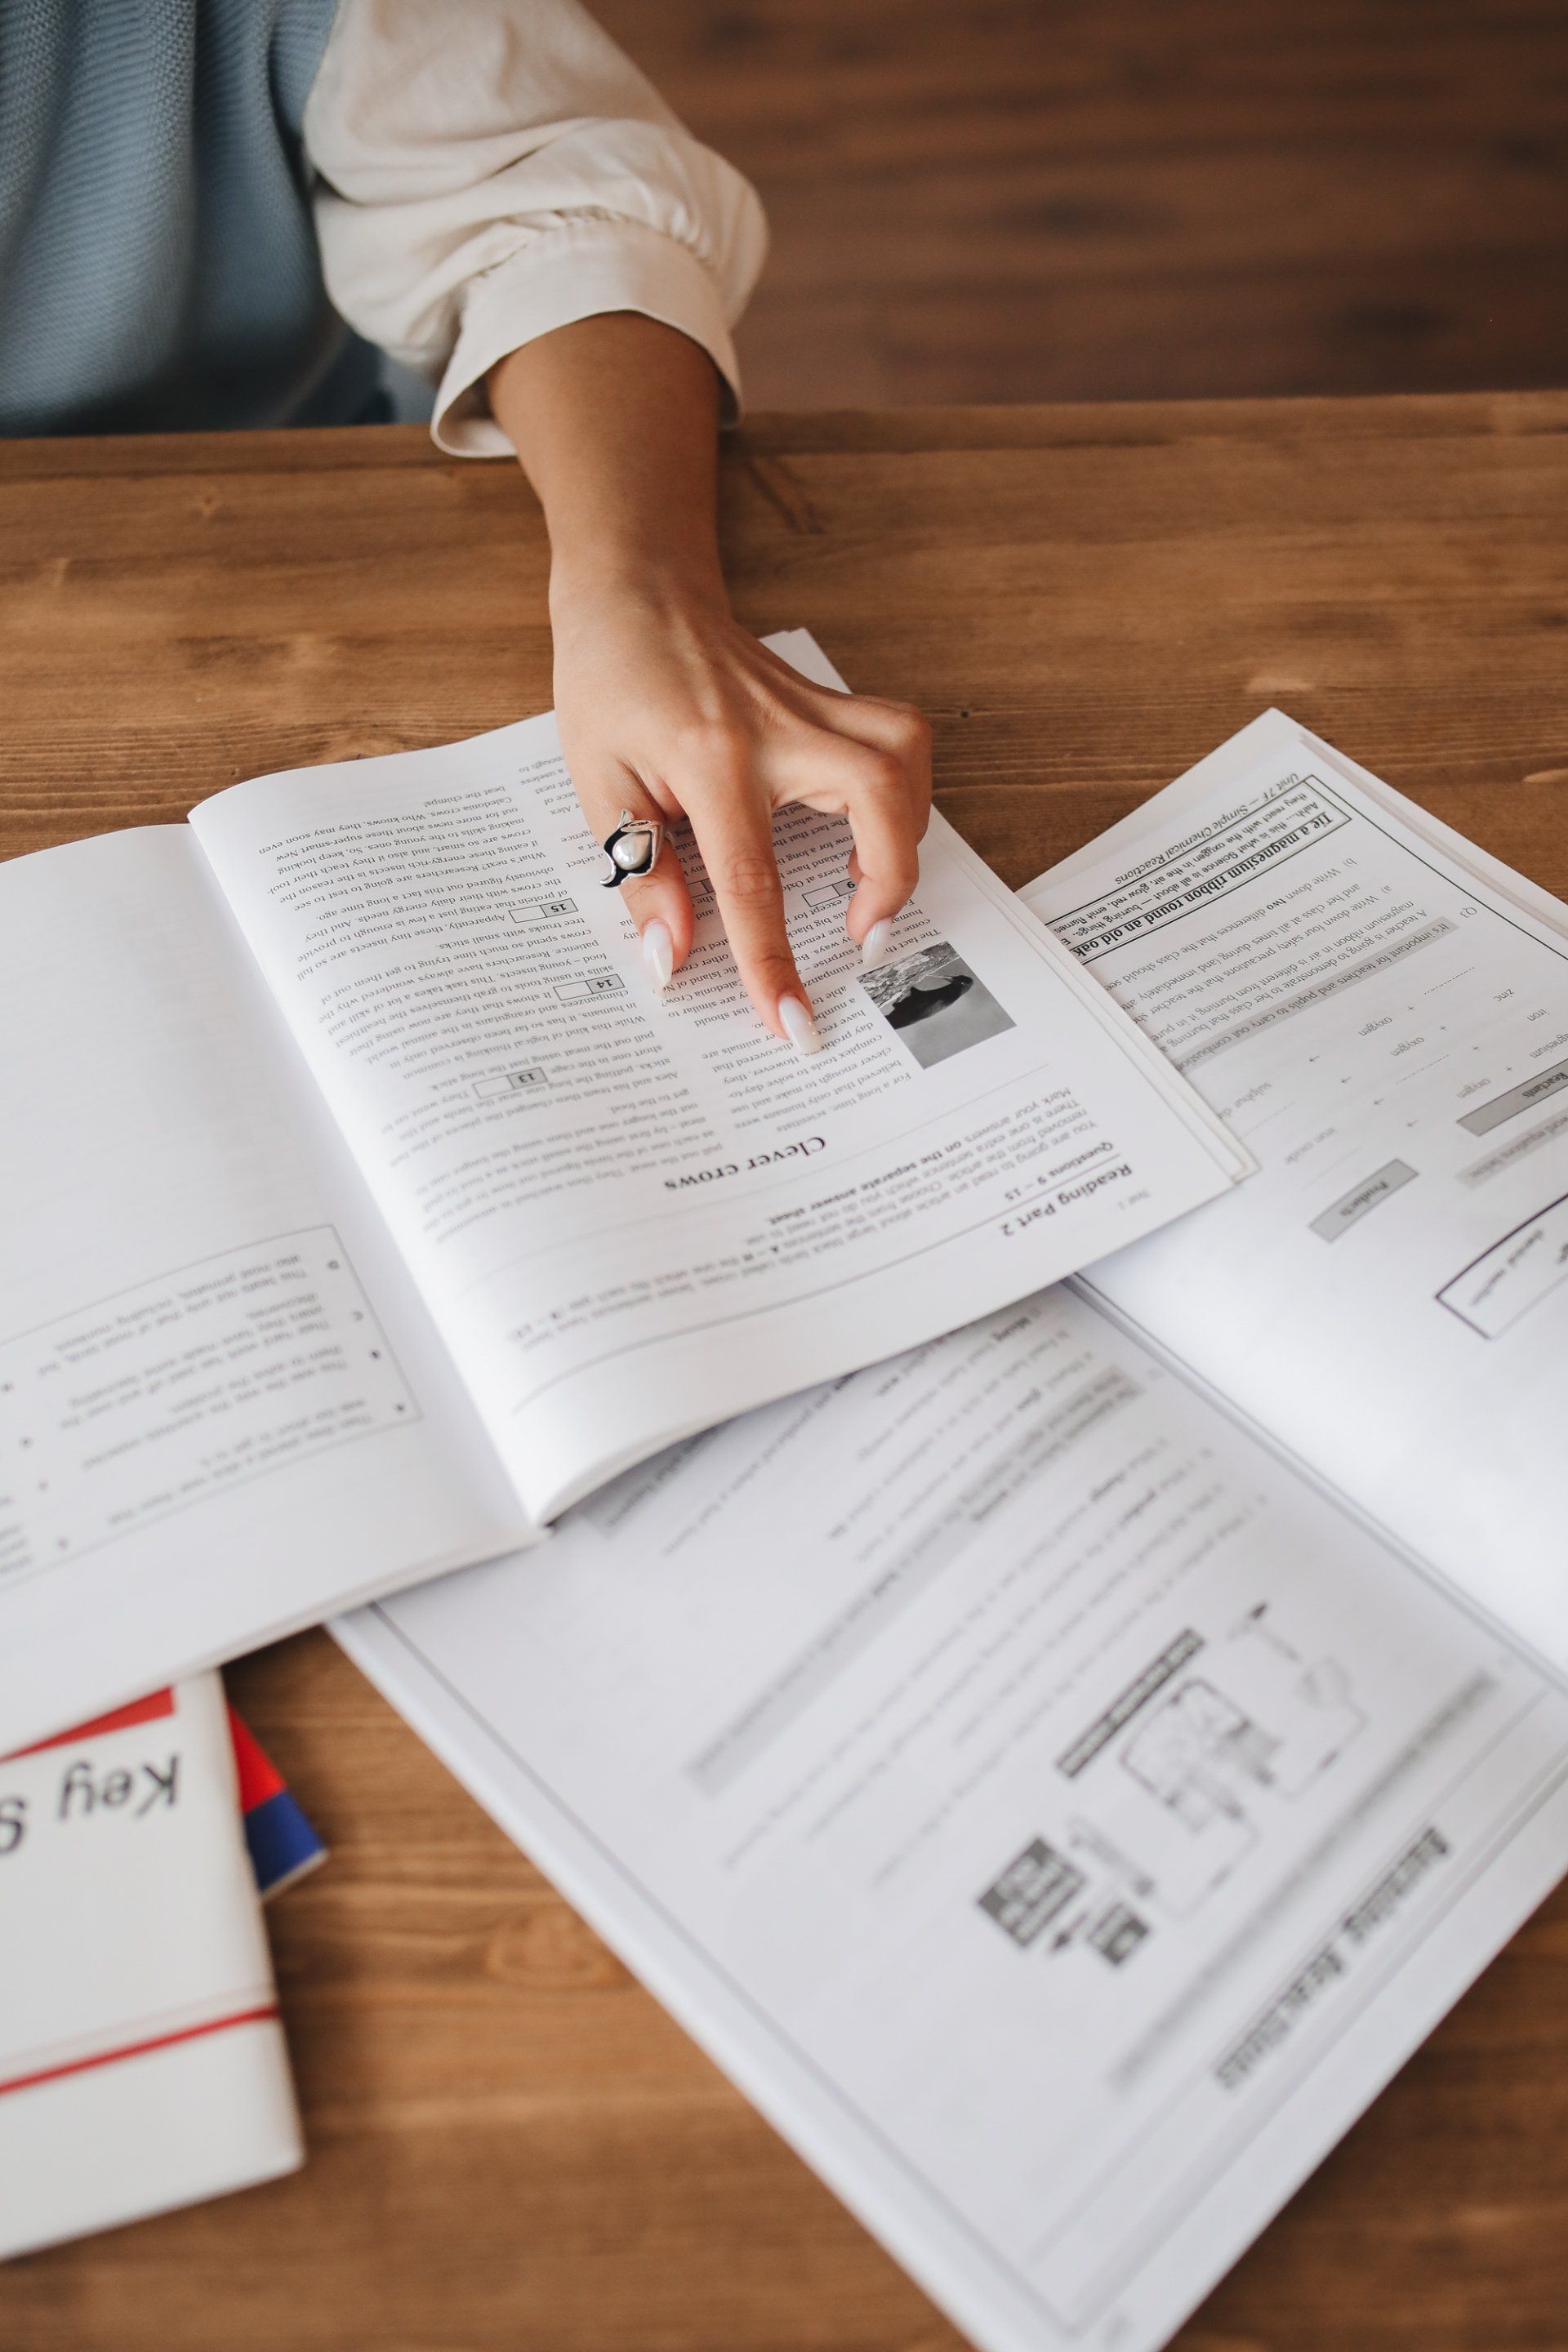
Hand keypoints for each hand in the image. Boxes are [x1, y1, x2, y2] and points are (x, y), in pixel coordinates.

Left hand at [550, 577, 931, 1047]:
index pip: (753, 881)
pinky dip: (903, 791)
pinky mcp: (831, 699)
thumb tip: (675, 957)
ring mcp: (812, 706)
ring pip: (906, 756)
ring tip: (865, 884)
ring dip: (905, 830)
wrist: (636, 593)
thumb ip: (643, 873)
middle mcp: (777, 728)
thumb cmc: (611, 684)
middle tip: (859, 933)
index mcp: (709, 759)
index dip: (773, 962)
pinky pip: (898, 739)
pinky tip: (867, 828)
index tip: (794, 1024)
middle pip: (878, 796)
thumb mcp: (599, 784)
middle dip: (889, 879)